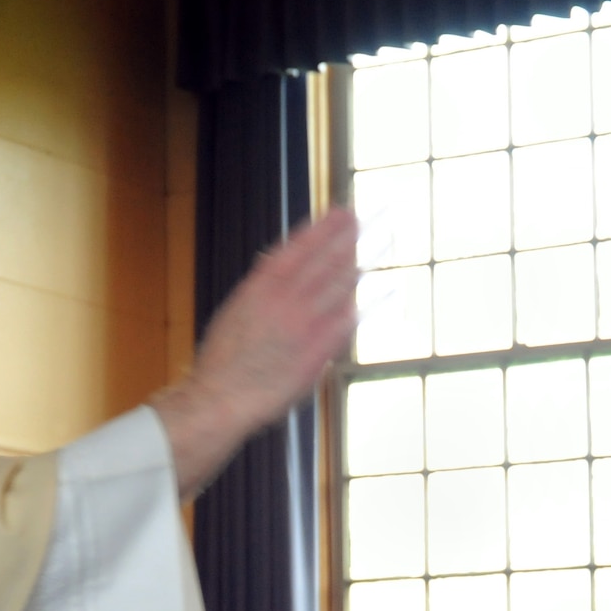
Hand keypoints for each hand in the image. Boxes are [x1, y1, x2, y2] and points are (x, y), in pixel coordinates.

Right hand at [153, 208, 358, 497]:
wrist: (220, 397)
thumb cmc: (224, 360)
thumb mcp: (236, 310)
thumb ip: (262, 288)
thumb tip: (277, 267)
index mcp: (260, 285)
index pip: (299, 246)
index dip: (324, 227)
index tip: (341, 212)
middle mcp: (284, 298)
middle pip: (325, 259)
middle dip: (349, 236)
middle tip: (370, 218)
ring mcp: (303, 323)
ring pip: (341, 283)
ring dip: (365, 258)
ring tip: (385, 239)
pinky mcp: (318, 349)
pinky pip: (353, 319)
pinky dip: (374, 302)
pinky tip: (390, 288)